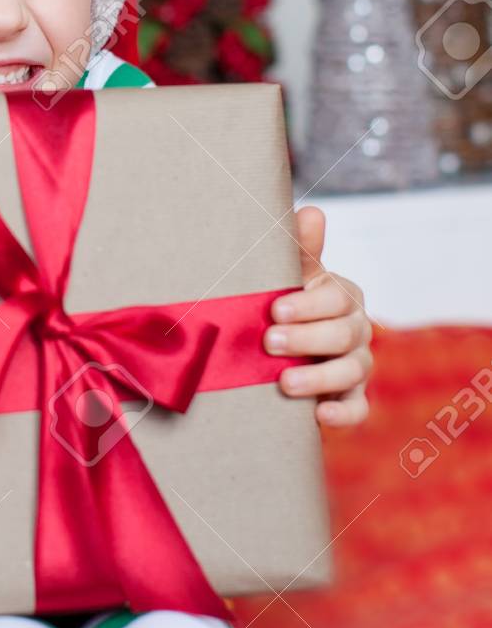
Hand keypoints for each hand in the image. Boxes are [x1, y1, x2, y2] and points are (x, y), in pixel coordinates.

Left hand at [264, 206, 372, 426]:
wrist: (275, 351)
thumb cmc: (283, 304)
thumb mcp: (289, 276)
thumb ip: (300, 248)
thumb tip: (312, 211)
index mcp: (342, 296)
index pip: (337, 298)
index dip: (308, 304)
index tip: (275, 308)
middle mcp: (356, 330)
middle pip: (343, 335)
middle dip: (307, 339)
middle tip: (269, 341)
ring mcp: (355, 367)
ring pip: (351, 373)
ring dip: (319, 379)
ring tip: (284, 382)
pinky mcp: (349, 399)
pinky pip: (358, 410)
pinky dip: (343, 415)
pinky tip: (320, 416)